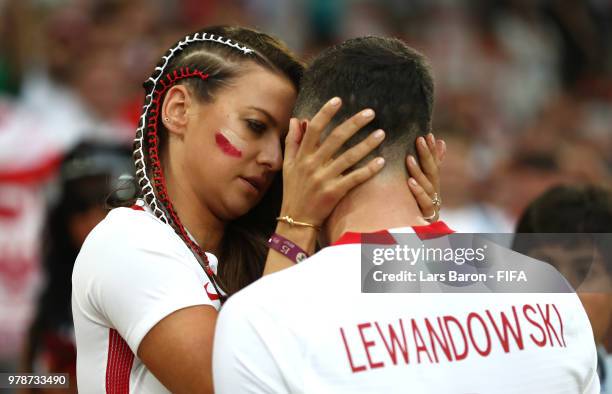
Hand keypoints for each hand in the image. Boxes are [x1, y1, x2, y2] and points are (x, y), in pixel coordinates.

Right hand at [281, 97, 385, 226]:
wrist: (295, 220)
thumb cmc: (293, 191)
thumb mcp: (287, 165)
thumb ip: (293, 142)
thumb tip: (297, 120)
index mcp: (302, 156)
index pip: (314, 129)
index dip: (326, 113)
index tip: (339, 100)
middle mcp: (312, 165)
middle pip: (336, 138)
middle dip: (355, 123)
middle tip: (371, 113)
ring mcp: (324, 179)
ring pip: (349, 157)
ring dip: (367, 144)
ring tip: (382, 134)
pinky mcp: (334, 192)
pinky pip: (355, 178)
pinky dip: (368, 169)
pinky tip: (381, 161)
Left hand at [406, 132, 445, 221]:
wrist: (415, 241)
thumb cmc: (414, 212)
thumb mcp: (422, 187)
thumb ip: (432, 166)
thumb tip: (441, 142)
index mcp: (433, 189)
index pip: (434, 166)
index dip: (432, 151)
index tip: (428, 134)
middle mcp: (435, 197)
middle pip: (432, 173)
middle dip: (428, 155)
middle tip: (421, 138)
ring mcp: (432, 207)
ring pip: (428, 187)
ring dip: (419, 172)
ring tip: (410, 158)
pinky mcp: (427, 219)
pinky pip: (424, 204)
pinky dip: (418, 192)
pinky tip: (410, 181)